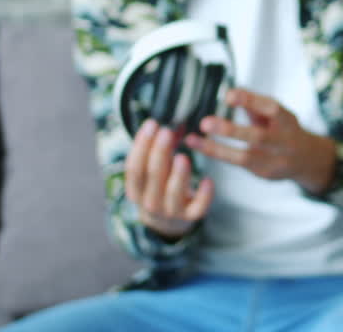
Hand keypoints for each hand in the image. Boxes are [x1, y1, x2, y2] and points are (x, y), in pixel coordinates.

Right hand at [124, 119, 214, 239]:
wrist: (168, 221)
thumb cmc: (159, 187)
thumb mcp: (153, 171)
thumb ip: (159, 149)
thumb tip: (174, 120)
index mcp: (136, 190)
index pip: (134, 167)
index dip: (141, 145)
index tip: (152, 124)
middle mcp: (150, 203)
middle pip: (152, 177)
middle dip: (159, 153)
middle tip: (167, 132)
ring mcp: (170, 212)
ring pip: (173, 194)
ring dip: (178, 175)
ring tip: (183, 157)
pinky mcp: (190, 217)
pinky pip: (197, 208)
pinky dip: (203, 195)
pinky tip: (207, 180)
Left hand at [184, 87, 336, 194]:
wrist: (305, 159)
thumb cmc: (284, 129)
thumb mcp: (276, 113)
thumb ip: (255, 103)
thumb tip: (230, 92)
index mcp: (287, 120)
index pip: (271, 109)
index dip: (251, 101)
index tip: (229, 96)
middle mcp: (283, 141)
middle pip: (258, 137)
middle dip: (231, 130)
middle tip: (206, 122)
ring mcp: (274, 160)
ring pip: (244, 156)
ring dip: (216, 148)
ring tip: (194, 139)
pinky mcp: (263, 173)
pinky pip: (237, 164)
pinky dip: (217, 154)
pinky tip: (199, 146)